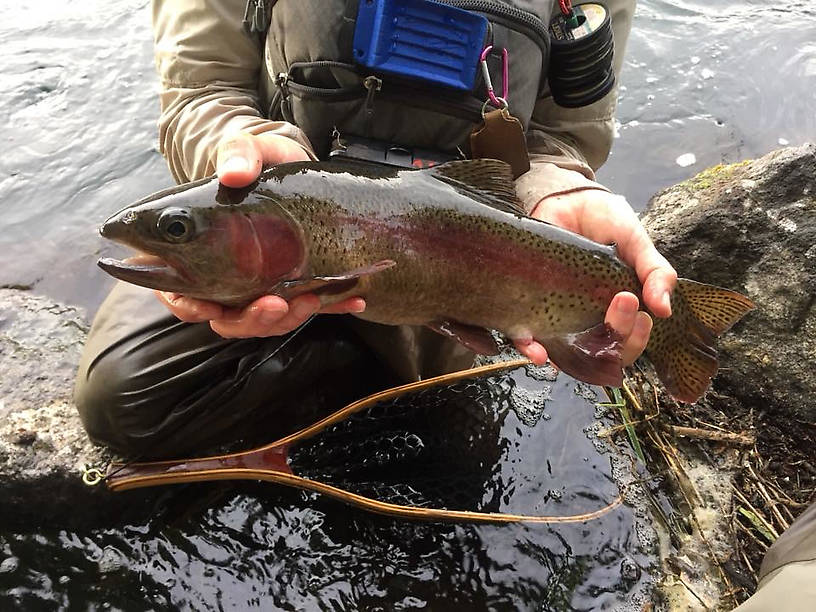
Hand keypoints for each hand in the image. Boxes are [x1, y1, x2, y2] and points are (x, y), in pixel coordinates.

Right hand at [156, 131, 365, 336]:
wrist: (290, 164)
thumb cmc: (256, 162)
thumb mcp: (246, 150)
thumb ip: (236, 154)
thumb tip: (234, 173)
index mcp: (199, 252)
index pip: (182, 295)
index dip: (191, 308)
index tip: (213, 306)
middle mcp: (228, 277)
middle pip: (229, 318)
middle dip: (253, 320)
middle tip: (276, 304)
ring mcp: (263, 284)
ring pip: (267, 321)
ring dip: (288, 319)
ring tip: (312, 300)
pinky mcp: (297, 283)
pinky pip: (310, 305)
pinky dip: (332, 308)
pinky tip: (354, 301)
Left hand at [514, 189, 677, 367]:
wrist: (568, 199)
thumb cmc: (606, 223)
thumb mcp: (637, 243)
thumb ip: (654, 272)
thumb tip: (665, 310)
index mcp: (615, 311)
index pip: (626, 345)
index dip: (635, 341)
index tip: (643, 315)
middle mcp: (587, 320)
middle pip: (599, 354)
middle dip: (614, 341)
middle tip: (622, 303)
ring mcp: (557, 315)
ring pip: (562, 353)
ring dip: (566, 359)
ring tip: (579, 343)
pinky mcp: (528, 306)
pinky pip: (525, 337)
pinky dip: (530, 348)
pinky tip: (537, 351)